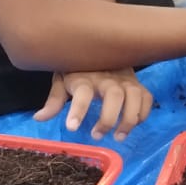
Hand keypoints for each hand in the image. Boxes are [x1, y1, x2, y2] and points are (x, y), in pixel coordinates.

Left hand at [33, 68, 153, 140]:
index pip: (82, 92)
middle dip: (109, 118)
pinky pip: (146, 97)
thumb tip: (39, 119)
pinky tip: (134, 124)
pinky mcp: (137, 83)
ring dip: (129, 119)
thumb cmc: (79, 69)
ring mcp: (125, 80)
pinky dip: (143, 112)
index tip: (72, 128)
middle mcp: (107, 78)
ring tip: (119, 137)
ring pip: (135, 97)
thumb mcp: (62, 80)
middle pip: (115, 95)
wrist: (100, 47)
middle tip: (97, 135)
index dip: (78, 110)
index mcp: (84, 77)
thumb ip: (54, 101)